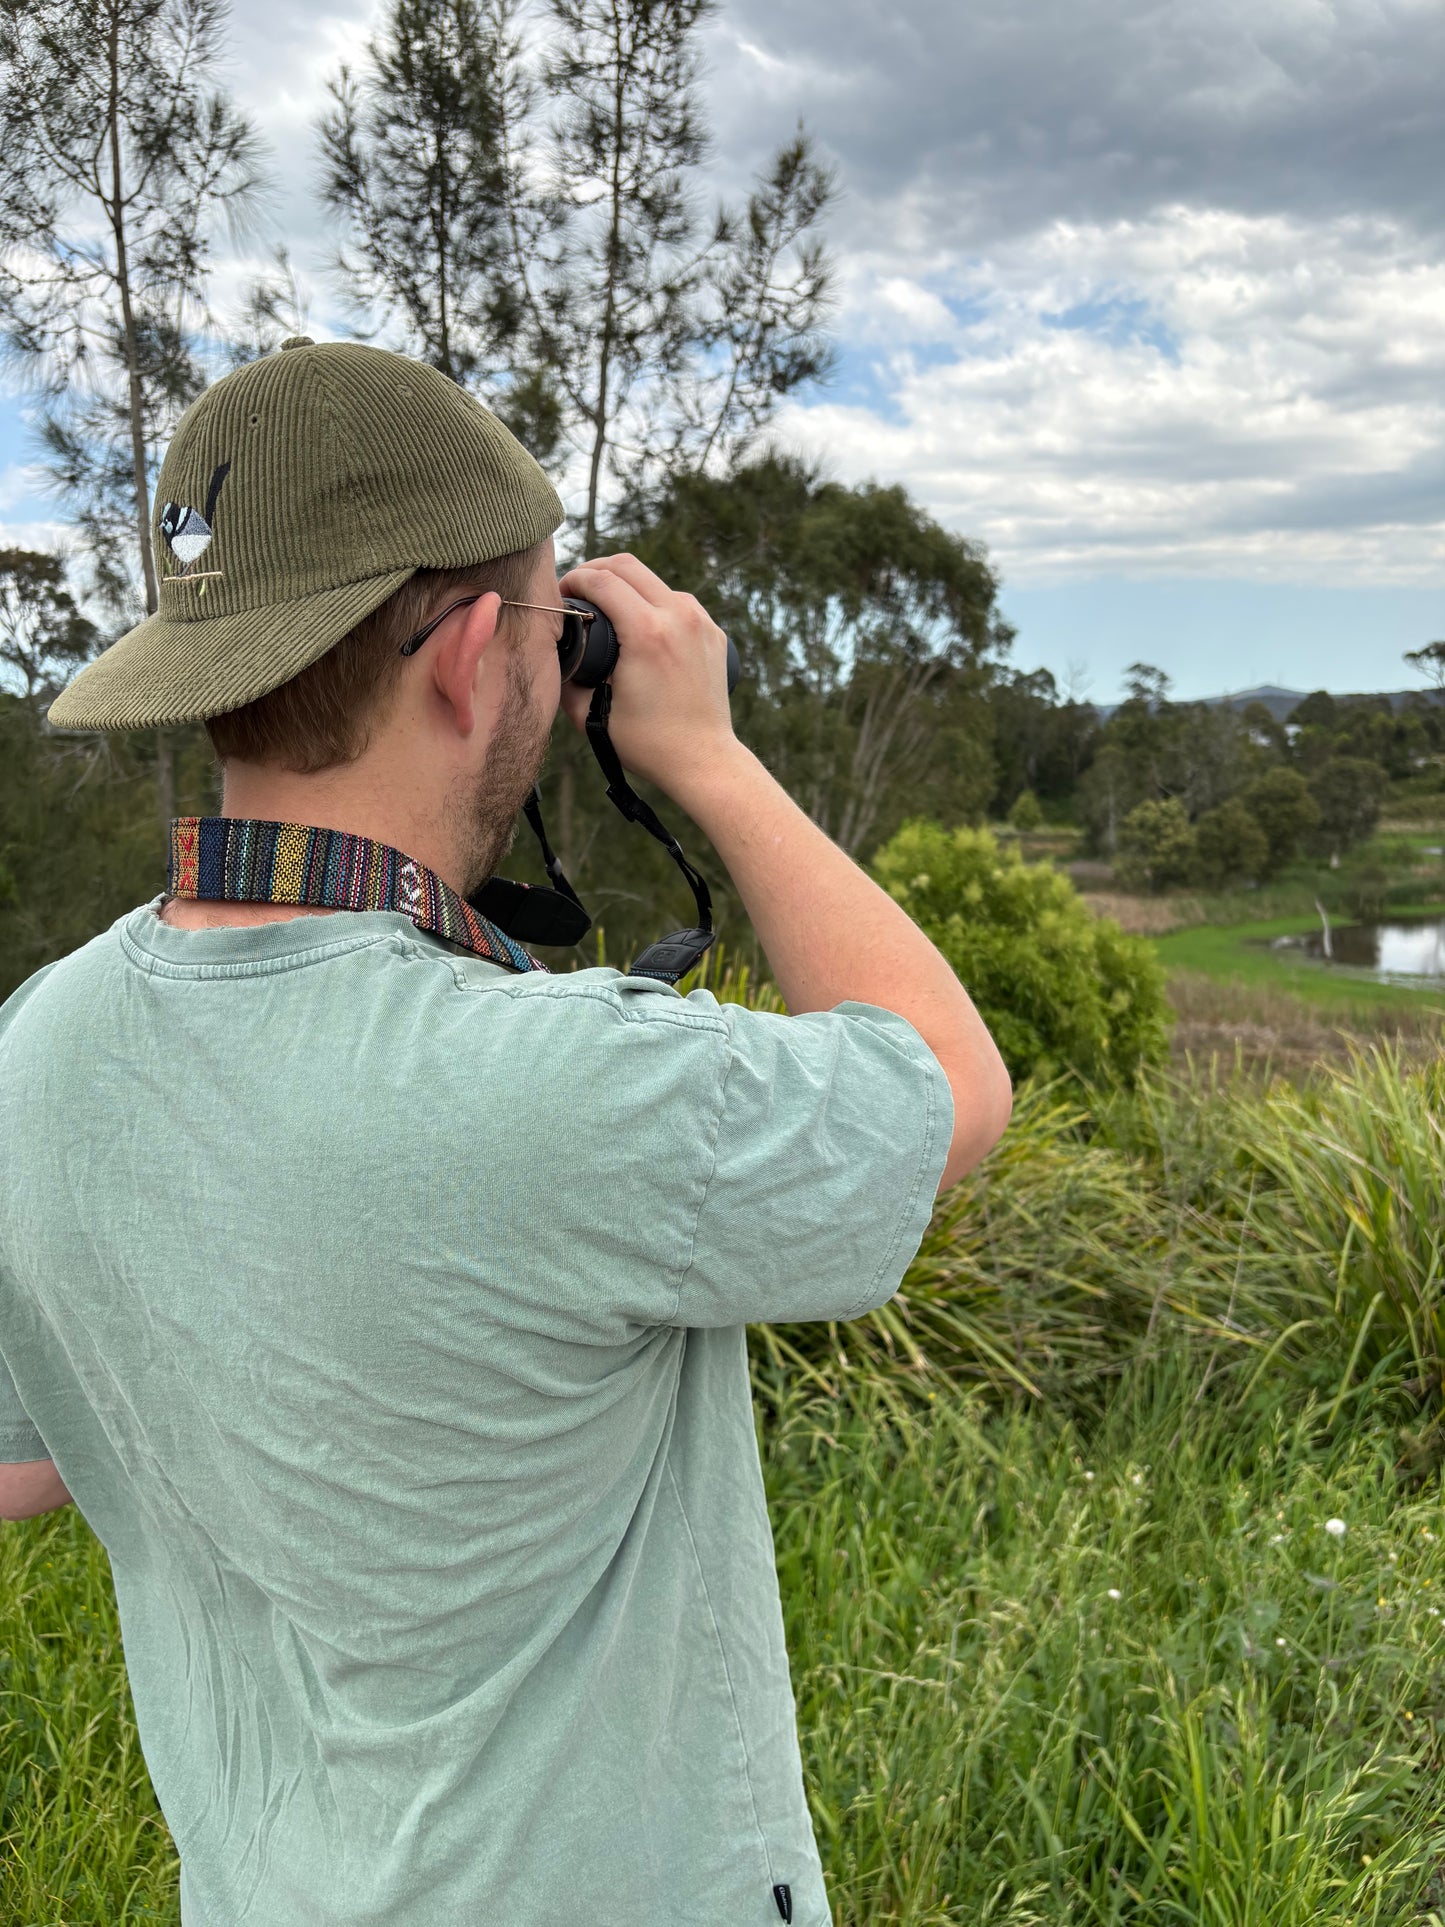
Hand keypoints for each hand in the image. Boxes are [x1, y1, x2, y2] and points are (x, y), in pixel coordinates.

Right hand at [557, 554, 738, 803]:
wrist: (703, 760)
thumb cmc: (648, 744)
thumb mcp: (591, 716)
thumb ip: (564, 679)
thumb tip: (553, 652)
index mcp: (646, 633)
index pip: (601, 580)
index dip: (573, 579)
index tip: (561, 592)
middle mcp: (677, 617)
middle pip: (627, 565)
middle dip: (595, 569)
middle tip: (578, 588)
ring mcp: (700, 622)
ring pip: (654, 580)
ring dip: (626, 584)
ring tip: (607, 605)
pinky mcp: (713, 632)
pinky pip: (677, 601)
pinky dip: (653, 602)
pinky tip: (640, 623)